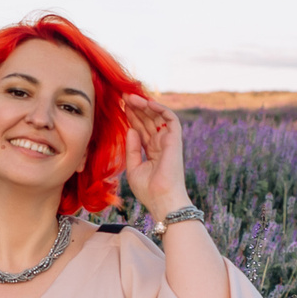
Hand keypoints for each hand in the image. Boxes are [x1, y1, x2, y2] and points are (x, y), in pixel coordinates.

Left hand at [121, 95, 190, 216]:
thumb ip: (131, 148)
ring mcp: (169, 141)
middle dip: (136, 108)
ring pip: (158, 117)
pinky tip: (146, 102)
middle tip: (123, 96)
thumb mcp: (133, 168)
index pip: (141, 129)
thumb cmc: (148, 190)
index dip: (132, 117)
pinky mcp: (175, 140)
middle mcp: (161, 144)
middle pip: (149, 120)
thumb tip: (130, 129)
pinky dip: (160, 109)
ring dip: (145, 105)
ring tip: (130, 97)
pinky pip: (170, 118)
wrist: (162, 200)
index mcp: (152, 151)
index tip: (120, 107)